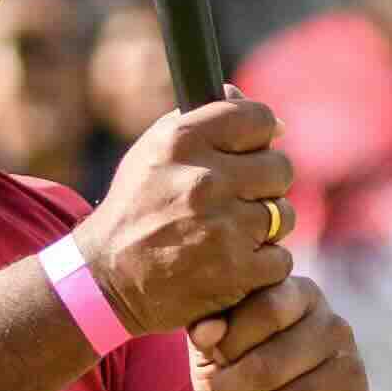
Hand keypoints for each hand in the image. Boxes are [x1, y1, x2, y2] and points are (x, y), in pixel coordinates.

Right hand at [81, 98, 297, 337]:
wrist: (107, 279)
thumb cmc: (136, 209)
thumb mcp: (154, 152)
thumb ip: (203, 122)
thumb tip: (261, 111)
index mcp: (181, 141)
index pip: (258, 118)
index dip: (262, 134)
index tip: (254, 148)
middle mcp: (203, 179)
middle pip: (280, 167)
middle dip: (265, 184)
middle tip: (240, 199)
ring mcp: (222, 227)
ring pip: (284, 214)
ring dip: (265, 228)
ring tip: (231, 235)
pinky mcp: (235, 271)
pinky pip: (280, 258)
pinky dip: (262, 266)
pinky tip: (233, 264)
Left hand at [188, 270, 372, 390]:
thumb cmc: (248, 379)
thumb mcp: (220, 349)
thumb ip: (207, 331)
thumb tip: (205, 331)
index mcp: (302, 296)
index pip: (266, 307)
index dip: (230, 339)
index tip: (214, 358)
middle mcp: (335, 327)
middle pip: (271, 363)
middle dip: (231, 390)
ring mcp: (352, 370)